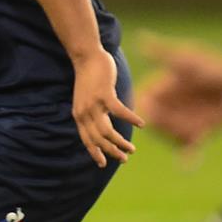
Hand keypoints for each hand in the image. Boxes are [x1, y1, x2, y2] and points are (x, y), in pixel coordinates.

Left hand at [71, 51, 143, 167]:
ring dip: (120, 142)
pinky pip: (119, 112)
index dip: (94, 152)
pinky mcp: (104, 94)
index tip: (103, 164)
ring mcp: (93, 104)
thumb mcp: (86, 100)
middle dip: (112, 152)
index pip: (86, 139)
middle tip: (125, 158)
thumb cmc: (89, 78)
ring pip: (107, 132)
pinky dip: (131, 119)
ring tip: (132, 149)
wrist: (86, 57)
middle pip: (98, 139)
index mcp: (79, 115)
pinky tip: (141, 124)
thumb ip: (93, 113)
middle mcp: (84, 112)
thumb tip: (102, 127)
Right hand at [134, 31, 221, 149]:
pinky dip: (186, 157)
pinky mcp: (200, 132)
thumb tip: (140, 38)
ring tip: (194, 133)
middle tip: (176, 125)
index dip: (146, 110)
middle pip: (155, 125)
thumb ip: (162, 52)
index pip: (144, 104)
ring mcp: (184, 121)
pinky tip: (187, 164)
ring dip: (178, 137)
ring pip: (172, 137)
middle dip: (163, 127)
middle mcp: (169, 108)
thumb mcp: (186, 59)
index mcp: (160, 91)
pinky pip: (189, 149)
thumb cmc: (212, 65)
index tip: (152, 111)